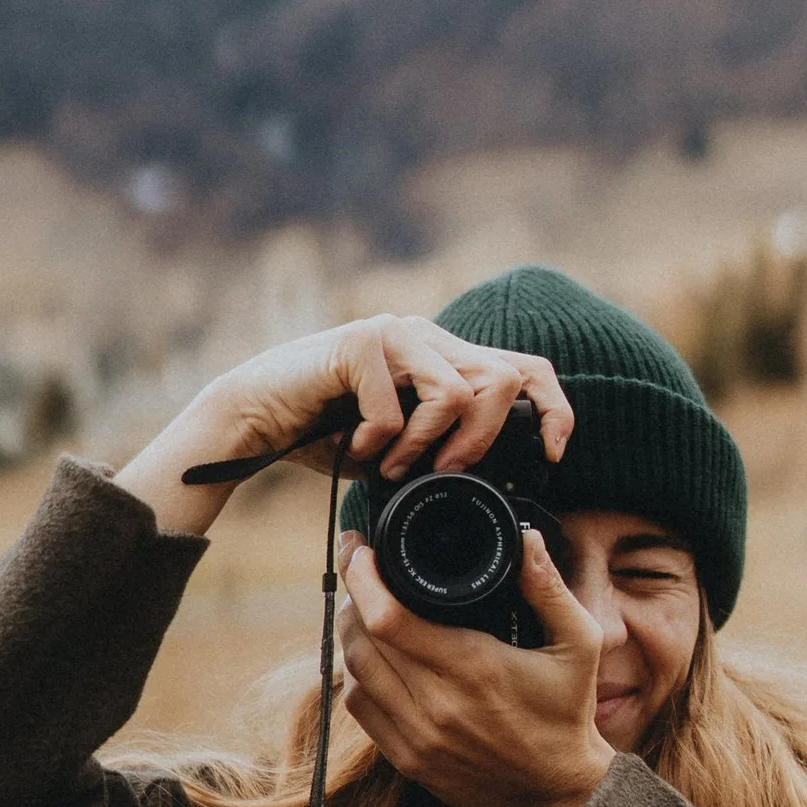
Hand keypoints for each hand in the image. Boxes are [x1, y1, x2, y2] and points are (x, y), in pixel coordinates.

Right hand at [117, 316, 573, 537]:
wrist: (253, 419)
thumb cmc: (326, 436)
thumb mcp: (402, 449)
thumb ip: (445, 448)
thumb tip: (496, 474)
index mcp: (444, 356)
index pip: (525, 368)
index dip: (553, 409)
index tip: (553, 455)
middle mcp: (427, 334)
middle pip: (503, 380)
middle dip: (482, 440)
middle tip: (443, 472)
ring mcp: (395, 332)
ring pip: (457, 394)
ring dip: (425, 446)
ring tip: (390, 464)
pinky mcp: (361, 342)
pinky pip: (398, 407)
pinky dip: (379, 443)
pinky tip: (353, 448)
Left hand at [337, 525, 613, 806]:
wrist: (557, 794)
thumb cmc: (567, 715)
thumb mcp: (579, 645)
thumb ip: (549, 588)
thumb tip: (527, 538)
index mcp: (474, 668)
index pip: (388, 617)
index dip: (362, 576)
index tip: (360, 549)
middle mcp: (437, 704)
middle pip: (360, 640)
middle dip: (354, 597)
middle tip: (363, 573)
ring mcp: (417, 736)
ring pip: (354, 673)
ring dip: (351, 636)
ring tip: (365, 611)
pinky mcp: (407, 760)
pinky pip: (360, 708)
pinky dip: (358, 676)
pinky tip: (373, 659)